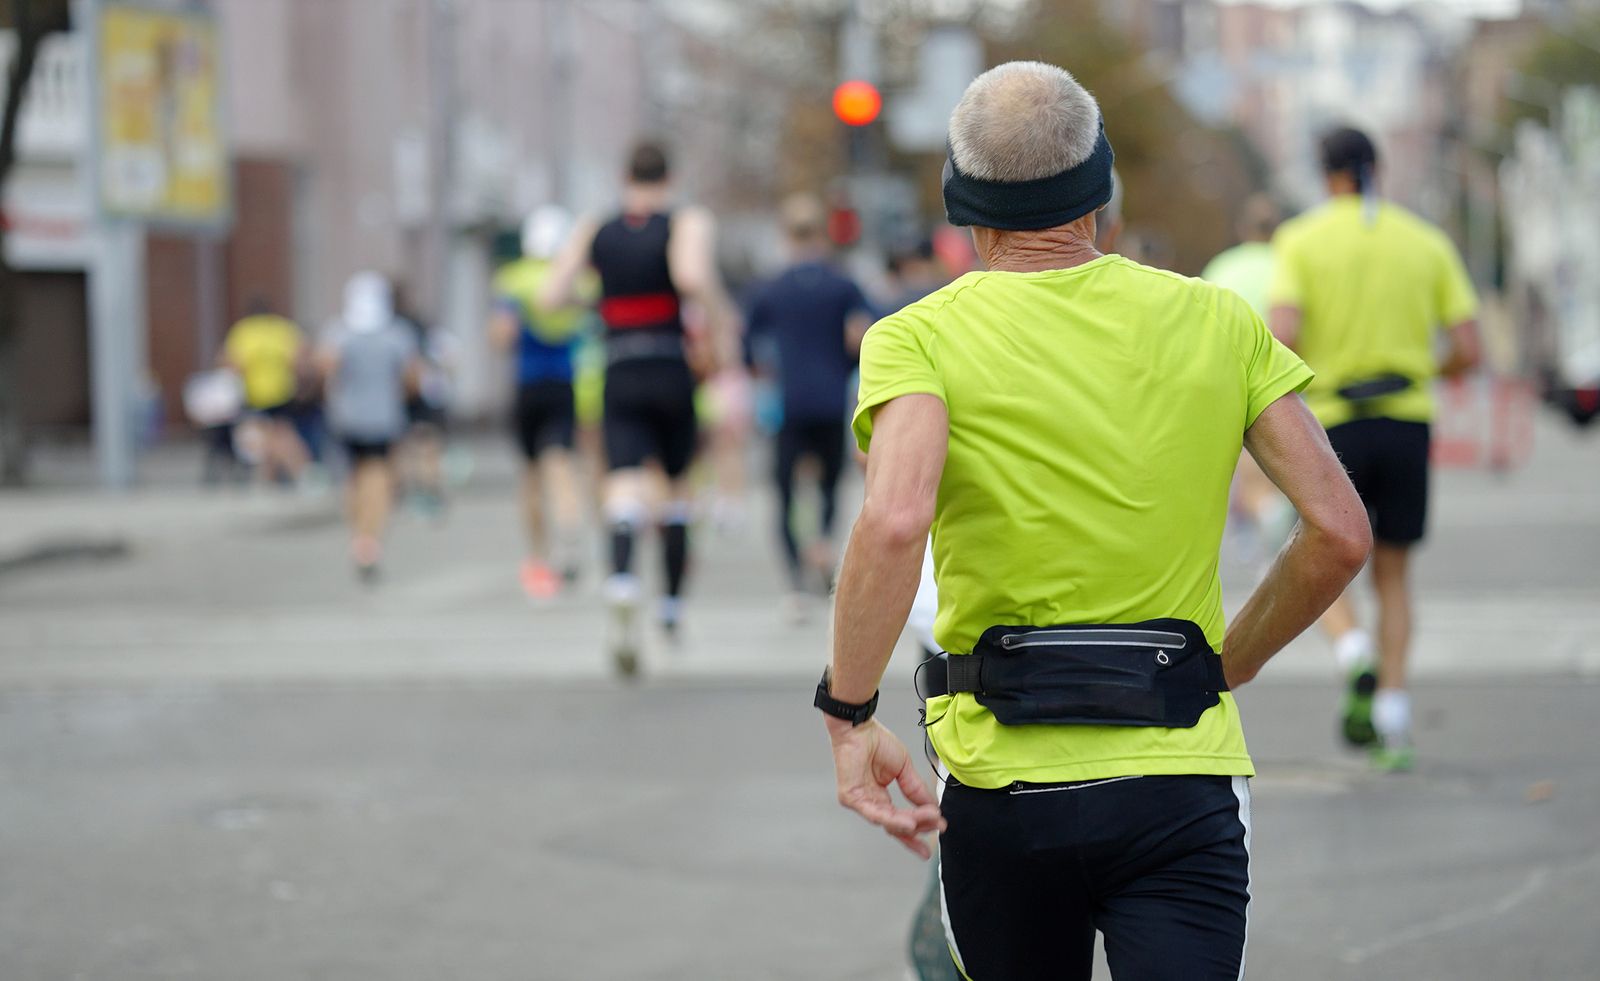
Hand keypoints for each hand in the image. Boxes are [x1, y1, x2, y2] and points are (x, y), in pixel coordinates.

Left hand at [825, 717, 945, 858]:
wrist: (859, 727)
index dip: (918, 829)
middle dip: (919, 828)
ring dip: (910, 824)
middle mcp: (869, 803)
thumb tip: (933, 807)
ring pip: (888, 822)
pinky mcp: (851, 798)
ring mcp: (859, 802)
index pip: (899, 820)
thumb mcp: (904, 769)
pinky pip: (875, 813)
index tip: (937, 831)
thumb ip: (916, 790)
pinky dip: (893, 820)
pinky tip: (909, 823)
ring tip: (930, 822)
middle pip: (895, 826)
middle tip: (938, 827)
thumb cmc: (875, 742)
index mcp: (879, 797)